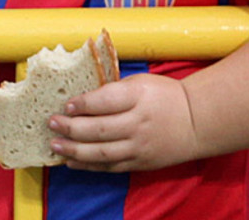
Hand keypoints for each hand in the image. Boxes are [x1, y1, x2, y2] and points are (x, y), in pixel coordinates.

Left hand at [48, 73, 197, 171]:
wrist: (197, 121)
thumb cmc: (164, 95)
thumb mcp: (140, 82)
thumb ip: (113, 90)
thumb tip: (80, 99)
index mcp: (138, 96)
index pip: (105, 101)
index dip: (83, 103)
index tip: (66, 104)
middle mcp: (138, 123)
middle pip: (99, 129)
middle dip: (71, 128)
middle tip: (51, 123)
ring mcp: (139, 146)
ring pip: (102, 152)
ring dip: (74, 150)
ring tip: (55, 145)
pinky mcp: (140, 163)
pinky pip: (110, 167)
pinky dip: (88, 165)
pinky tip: (71, 160)